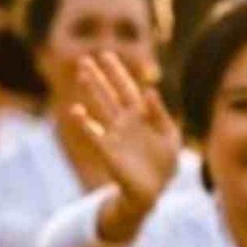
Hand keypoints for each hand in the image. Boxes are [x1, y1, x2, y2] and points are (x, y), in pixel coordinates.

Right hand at [70, 52, 180, 214]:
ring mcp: (114, 134)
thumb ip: (160, 114)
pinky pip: (93, 134)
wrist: (153, 191)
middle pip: (110, 94)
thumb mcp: (170, 137)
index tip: (105, 55)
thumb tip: (150, 91)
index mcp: (141, 116)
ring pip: (101, 108)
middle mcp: (125, 122)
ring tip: (82, 73)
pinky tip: (76, 111)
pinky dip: (84, 123)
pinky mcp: (108, 151)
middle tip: (85, 59)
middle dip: (99, 77)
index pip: (128, 89)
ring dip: (92, 91)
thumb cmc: (163, 163)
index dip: (118, 73)